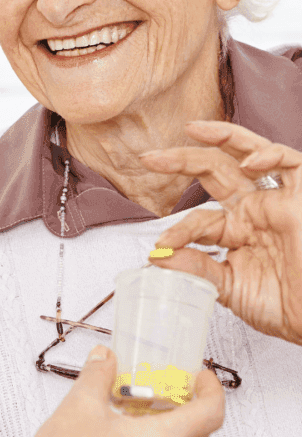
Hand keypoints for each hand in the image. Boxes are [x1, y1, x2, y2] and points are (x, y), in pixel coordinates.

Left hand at [138, 120, 301, 345]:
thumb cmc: (285, 307)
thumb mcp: (229, 287)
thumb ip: (197, 268)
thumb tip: (159, 256)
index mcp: (237, 231)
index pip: (199, 218)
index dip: (179, 228)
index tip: (162, 246)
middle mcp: (256, 210)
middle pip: (215, 172)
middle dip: (181, 160)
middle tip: (149, 158)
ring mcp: (279, 201)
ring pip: (250, 154)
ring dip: (221, 137)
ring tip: (192, 129)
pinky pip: (291, 162)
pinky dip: (269, 155)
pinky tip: (247, 162)